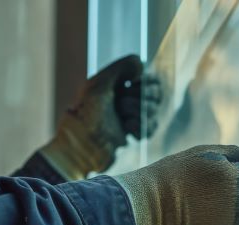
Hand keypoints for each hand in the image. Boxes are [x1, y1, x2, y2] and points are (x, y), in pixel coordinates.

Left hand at [41, 55, 161, 179]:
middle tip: (121, 104)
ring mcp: (133, 116)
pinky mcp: (134, 134)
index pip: (149, 76)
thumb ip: (120, 67)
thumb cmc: (85, 114)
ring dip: (138, 114)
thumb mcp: (97, 84)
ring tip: (121, 119)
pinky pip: (151, 128)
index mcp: (119, 83)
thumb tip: (142, 64)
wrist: (83, 146)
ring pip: (154, 111)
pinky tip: (127, 131)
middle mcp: (128, 97)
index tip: (132, 84)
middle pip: (156, 93)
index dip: (146, 81)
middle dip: (141, 99)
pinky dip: (140, 129)